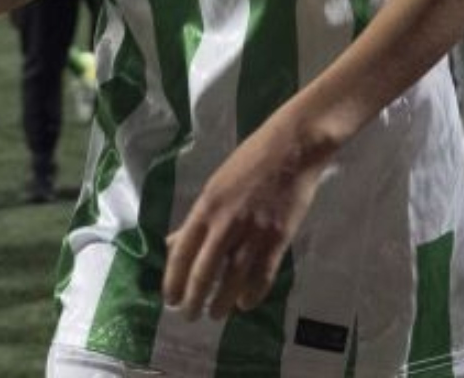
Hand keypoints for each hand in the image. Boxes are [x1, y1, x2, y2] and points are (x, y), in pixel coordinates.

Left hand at [162, 120, 326, 319]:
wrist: (292, 147)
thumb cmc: (250, 161)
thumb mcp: (215, 185)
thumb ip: (197, 218)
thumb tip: (173, 243)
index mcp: (206, 207)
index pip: (183, 252)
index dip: (174, 280)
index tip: (170, 299)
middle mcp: (225, 223)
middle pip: (204, 271)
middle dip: (194, 299)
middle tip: (190, 316)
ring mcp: (253, 231)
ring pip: (233, 278)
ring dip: (221, 301)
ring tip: (215, 315)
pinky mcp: (278, 236)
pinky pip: (263, 273)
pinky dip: (253, 293)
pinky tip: (245, 304)